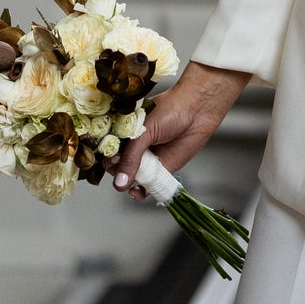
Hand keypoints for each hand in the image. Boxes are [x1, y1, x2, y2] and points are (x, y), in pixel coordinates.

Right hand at [114, 61, 251, 201]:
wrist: (198, 110)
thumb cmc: (171, 110)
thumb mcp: (146, 130)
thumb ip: (132, 156)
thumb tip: (119, 181)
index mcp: (126, 131)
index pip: (108, 148)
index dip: (106, 156)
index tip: (109, 160)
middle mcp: (134, 147)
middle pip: (116, 166)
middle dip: (116, 172)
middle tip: (120, 170)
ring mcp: (146, 160)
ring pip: (130, 178)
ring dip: (127, 184)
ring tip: (130, 182)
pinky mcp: (160, 170)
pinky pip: (146, 186)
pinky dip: (140, 193)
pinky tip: (137, 193)